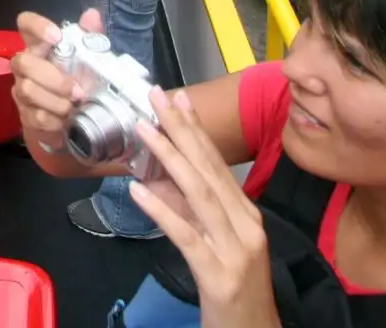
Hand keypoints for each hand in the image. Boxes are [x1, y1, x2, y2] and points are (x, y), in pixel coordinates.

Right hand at [10, 8, 104, 147]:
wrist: (69, 124)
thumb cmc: (76, 83)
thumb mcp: (88, 60)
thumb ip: (90, 37)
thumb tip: (92, 15)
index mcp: (40, 46)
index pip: (25, 24)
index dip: (37, 26)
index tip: (57, 37)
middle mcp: (25, 65)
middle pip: (23, 61)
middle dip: (52, 77)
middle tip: (77, 91)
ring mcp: (22, 90)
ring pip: (27, 90)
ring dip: (55, 101)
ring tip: (74, 107)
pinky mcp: (25, 115)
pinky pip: (35, 116)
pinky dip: (54, 121)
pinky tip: (66, 121)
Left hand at [132, 89, 276, 327]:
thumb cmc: (234, 289)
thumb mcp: (218, 243)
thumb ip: (193, 212)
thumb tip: (159, 179)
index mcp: (246, 214)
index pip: (217, 164)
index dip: (195, 129)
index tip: (177, 98)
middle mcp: (246, 225)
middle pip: (209, 170)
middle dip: (182, 130)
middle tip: (157, 97)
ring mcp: (235, 250)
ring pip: (200, 195)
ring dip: (170, 158)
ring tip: (145, 130)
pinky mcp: (219, 275)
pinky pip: (187, 237)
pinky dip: (162, 211)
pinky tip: (139, 192)